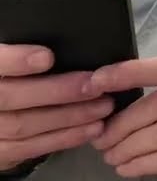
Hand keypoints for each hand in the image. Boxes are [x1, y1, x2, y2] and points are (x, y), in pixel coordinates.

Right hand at [0, 44, 112, 170]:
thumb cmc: (14, 79)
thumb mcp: (14, 63)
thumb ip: (25, 51)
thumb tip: (62, 45)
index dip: (16, 61)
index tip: (48, 57)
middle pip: (10, 97)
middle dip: (56, 91)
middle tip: (94, 85)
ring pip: (23, 125)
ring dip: (69, 116)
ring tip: (104, 106)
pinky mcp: (0, 153)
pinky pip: (31, 148)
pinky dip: (65, 138)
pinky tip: (93, 128)